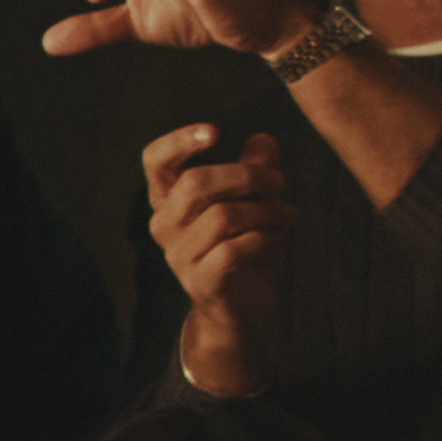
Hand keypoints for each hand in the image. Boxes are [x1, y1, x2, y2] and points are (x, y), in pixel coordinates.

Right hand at [141, 123, 291, 389]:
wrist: (242, 309)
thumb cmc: (245, 248)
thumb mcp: (254, 203)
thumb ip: (256, 170)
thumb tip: (264, 138)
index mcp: (169, 201)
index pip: (155, 162)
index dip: (179, 141)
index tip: (215, 130)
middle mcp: (165, 226)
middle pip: (195, 183)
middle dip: (248, 175)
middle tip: (279, 180)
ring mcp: (179, 257)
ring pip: (223, 216)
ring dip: (266, 210)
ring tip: (286, 214)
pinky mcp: (201, 283)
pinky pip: (234, 251)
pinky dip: (264, 239)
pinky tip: (278, 238)